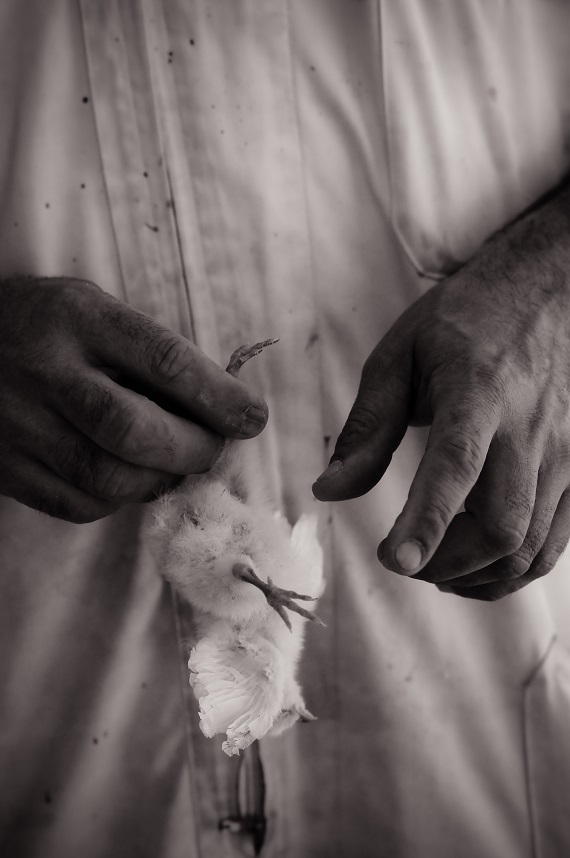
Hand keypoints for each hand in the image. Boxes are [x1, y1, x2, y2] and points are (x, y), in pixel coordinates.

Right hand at [0, 277, 267, 522]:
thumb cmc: (41, 325)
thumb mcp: (91, 309)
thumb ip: (148, 352)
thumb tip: (221, 407)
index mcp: (77, 318)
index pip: (165, 362)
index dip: (220, 398)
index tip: (253, 417)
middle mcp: (45, 372)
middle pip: (136, 431)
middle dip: (194, 449)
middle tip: (214, 448)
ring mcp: (20, 426)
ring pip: (110, 478)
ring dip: (161, 480)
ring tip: (173, 463)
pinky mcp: (6, 469)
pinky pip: (79, 504)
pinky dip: (118, 499)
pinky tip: (127, 477)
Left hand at [313, 187, 569, 599]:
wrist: (553, 287)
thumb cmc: (470, 317)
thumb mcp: (402, 353)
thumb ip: (369, 426)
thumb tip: (328, 491)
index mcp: (478, 392)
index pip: (455, 467)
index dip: (427, 522)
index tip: (396, 562)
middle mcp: (529, 429)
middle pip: (502, 526)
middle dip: (446, 563)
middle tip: (405, 562)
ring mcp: (564, 452)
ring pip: (531, 545)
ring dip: (479, 577)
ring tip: (436, 571)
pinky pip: (555, 541)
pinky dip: (514, 569)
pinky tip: (479, 565)